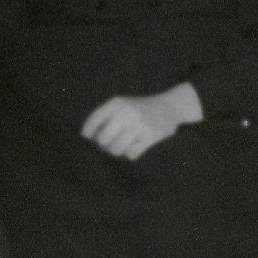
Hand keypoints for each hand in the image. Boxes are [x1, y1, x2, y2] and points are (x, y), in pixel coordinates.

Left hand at [82, 87, 199, 161]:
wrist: (169, 107)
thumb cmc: (139, 109)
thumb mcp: (122, 105)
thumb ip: (105, 117)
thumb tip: (89, 139)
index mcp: (117, 103)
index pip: (94, 120)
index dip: (88, 133)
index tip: (88, 138)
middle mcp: (127, 112)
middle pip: (103, 140)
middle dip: (104, 145)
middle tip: (109, 144)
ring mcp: (139, 124)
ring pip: (116, 149)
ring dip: (117, 150)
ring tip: (123, 145)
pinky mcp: (150, 136)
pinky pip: (131, 154)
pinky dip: (131, 154)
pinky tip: (136, 146)